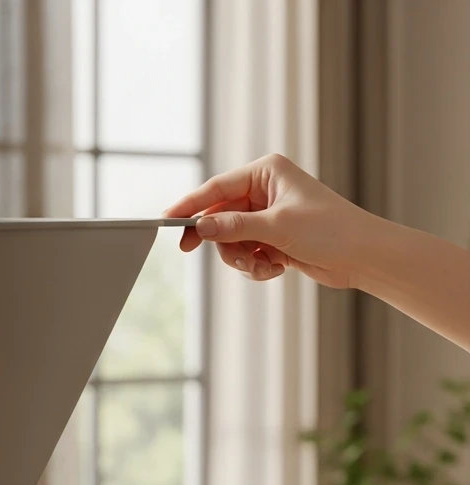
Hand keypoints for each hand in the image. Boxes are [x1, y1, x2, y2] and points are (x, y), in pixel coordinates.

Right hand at [165, 153, 373, 287]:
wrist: (362, 257)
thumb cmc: (330, 230)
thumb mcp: (277, 227)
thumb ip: (234, 226)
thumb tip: (199, 227)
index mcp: (266, 172)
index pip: (216, 188)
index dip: (190, 206)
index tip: (167, 220)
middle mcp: (264, 190)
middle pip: (219, 218)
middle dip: (226, 243)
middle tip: (217, 255)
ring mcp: (266, 216)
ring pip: (230, 241)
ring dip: (242, 259)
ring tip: (265, 265)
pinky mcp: (271, 238)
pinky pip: (245, 254)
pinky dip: (255, 266)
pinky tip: (276, 268)